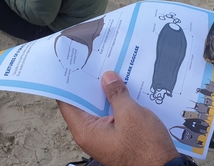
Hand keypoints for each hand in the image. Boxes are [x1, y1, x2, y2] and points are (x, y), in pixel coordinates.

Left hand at [57, 71, 178, 165]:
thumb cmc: (146, 148)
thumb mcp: (131, 114)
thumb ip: (117, 94)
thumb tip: (108, 78)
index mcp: (86, 131)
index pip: (68, 102)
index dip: (70, 84)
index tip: (74, 67)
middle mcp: (91, 134)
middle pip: (84, 104)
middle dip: (92, 85)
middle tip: (98, 65)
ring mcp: (104, 135)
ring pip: (100, 108)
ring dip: (107, 93)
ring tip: (113, 74)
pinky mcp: (116, 135)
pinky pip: (112, 115)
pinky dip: (117, 103)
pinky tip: (125, 90)